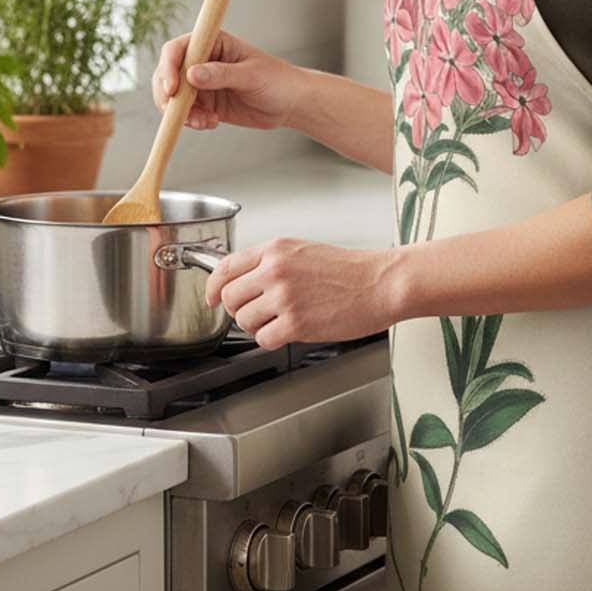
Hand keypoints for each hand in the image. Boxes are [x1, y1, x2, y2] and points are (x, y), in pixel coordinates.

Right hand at [152, 29, 304, 132]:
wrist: (290, 104)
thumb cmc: (277, 80)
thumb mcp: (251, 75)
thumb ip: (221, 74)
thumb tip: (191, 75)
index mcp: (213, 43)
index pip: (179, 48)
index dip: (169, 66)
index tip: (172, 88)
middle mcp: (202, 61)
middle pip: (168, 73)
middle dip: (167, 94)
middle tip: (177, 113)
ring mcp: (202, 83)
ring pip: (174, 97)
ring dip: (181, 112)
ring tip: (203, 121)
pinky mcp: (206, 103)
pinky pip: (187, 113)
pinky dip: (192, 120)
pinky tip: (211, 123)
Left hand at [204, 238, 400, 349]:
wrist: (380, 283)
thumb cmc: (349, 270)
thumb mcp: (303, 251)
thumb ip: (271, 262)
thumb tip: (243, 279)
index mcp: (275, 250)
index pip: (225, 267)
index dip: (212, 287)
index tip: (211, 298)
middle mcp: (275, 270)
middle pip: (229, 298)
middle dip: (239, 310)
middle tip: (257, 313)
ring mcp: (284, 297)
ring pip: (244, 321)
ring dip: (258, 326)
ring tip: (281, 321)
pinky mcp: (296, 323)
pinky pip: (264, 339)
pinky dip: (273, 340)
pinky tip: (290, 331)